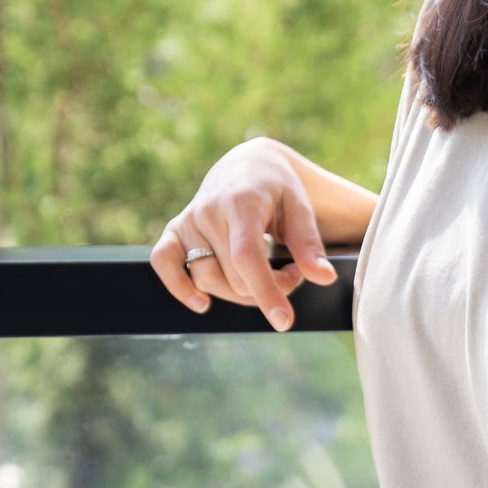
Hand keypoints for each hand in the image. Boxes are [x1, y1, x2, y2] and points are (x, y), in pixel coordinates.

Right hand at [149, 138, 339, 330]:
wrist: (245, 166)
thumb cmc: (276, 189)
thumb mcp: (299, 207)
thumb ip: (309, 243)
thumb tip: (324, 278)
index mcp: (242, 202)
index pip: (247, 257)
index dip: (266, 291)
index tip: (284, 321)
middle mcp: (209, 211)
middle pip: (232, 277)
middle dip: (266, 288)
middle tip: (291, 273)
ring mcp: (188, 221)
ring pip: (206, 280)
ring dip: (239, 291)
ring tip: (266, 272)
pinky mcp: (174, 231)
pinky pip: (164, 264)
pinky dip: (180, 287)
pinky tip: (202, 303)